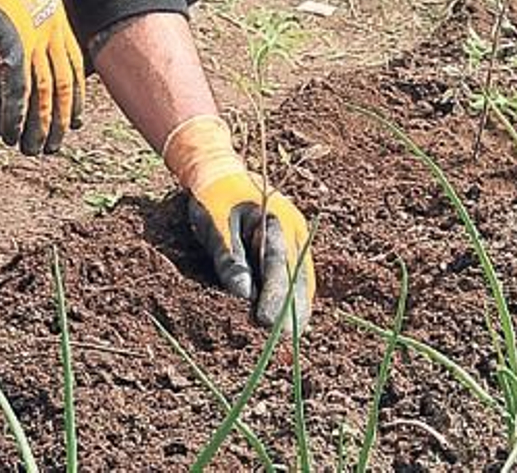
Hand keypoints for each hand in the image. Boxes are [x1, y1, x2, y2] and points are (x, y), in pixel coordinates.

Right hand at [0, 0, 84, 153]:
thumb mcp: (7, 1)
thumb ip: (6, 33)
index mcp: (54, 16)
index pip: (72, 65)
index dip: (74, 95)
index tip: (74, 120)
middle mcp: (50, 30)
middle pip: (62, 84)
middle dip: (58, 119)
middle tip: (55, 145)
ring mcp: (33, 39)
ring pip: (43, 94)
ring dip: (38, 126)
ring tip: (34, 150)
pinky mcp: (12, 46)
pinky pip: (17, 91)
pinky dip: (14, 117)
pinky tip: (11, 135)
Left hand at [163, 116, 314, 329]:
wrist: (219, 172)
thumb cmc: (214, 196)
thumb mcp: (214, 221)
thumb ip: (228, 256)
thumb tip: (242, 294)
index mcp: (277, 220)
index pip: (279, 266)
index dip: (275, 297)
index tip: (266, 323)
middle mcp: (294, 231)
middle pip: (299, 278)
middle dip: (292, 312)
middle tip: (282, 343)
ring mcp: (296, 239)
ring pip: (302, 281)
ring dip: (295, 309)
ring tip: (286, 339)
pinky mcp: (290, 248)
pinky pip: (296, 278)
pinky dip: (292, 298)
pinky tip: (285, 321)